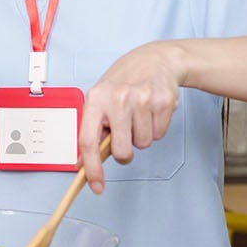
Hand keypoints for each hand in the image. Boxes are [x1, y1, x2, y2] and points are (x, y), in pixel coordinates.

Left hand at [78, 41, 182, 194]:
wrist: (155, 60)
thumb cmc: (123, 81)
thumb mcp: (101, 98)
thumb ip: (93, 128)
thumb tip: (83, 163)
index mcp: (95, 99)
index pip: (88, 141)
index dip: (91, 168)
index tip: (96, 186)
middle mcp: (117, 99)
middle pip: (121, 151)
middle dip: (124, 152)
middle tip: (125, 134)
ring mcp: (142, 100)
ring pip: (143, 144)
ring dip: (141, 136)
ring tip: (138, 115)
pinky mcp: (163, 103)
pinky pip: (159, 135)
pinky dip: (156, 128)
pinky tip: (151, 111)